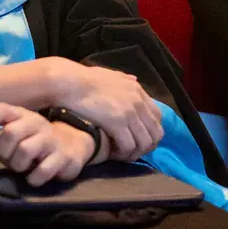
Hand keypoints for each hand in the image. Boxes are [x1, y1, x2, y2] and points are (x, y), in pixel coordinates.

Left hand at [0, 103, 94, 186]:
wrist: (71, 144)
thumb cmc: (34, 141)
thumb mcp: (16, 136)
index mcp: (22, 115)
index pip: (3, 109)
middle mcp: (36, 123)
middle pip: (11, 132)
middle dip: (3, 151)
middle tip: (7, 159)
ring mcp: (51, 139)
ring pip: (25, 150)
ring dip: (18, 165)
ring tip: (22, 167)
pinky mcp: (64, 157)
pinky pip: (42, 171)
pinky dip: (33, 178)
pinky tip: (34, 176)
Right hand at [48, 58, 163, 161]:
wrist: (69, 82)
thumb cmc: (84, 78)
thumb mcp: (109, 74)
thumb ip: (124, 79)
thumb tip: (135, 80)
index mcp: (137, 89)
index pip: (158, 117)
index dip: (151, 132)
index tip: (138, 139)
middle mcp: (137, 100)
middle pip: (156, 133)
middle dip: (145, 146)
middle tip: (131, 151)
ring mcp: (129, 112)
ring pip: (144, 143)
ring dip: (134, 153)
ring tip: (120, 155)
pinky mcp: (117, 122)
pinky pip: (128, 147)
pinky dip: (122, 154)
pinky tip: (111, 153)